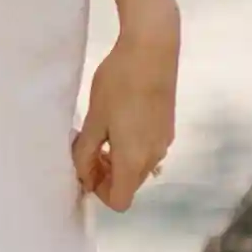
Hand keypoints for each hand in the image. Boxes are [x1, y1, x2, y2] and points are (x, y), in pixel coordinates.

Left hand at [72, 21, 178, 213]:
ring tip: (101, 131)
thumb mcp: (94, 119)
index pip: (120, 201)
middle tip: (86, 146)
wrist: (153, 50)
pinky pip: (147, 150)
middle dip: (106, 174)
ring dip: (117, 159)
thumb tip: (83, 176)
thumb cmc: (118, 83)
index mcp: (134, 160)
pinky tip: (119, 119)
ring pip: (138, 167)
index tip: (85, 165)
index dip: (99, 191)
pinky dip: (131, 146)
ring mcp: (164, 142)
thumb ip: (85, 153)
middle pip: (129, 185)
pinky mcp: (168, 127)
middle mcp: (154, 157)